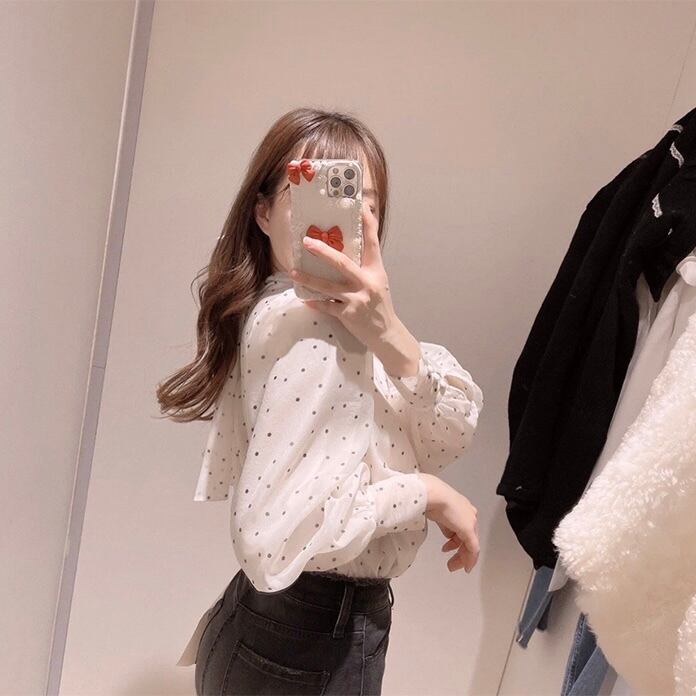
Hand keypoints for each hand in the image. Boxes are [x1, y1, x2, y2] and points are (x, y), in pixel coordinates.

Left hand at [289, 204, 398, 354]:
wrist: (386, 334)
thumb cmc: (380, 306)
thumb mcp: (377, 283)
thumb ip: (364, 268)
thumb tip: (348, 249)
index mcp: (376, 272)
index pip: (372, 243)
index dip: (368, 224)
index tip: (362, 207)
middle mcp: (367, 283)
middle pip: (342, 263)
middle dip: (323, 252)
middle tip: (307, 242)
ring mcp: (357, 300)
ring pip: (327, 286)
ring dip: (308, 279)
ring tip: (293, 272)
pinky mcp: (348, 315)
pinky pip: (326, 306)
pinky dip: (315, 302)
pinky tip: (305, 298)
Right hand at [420, 473, 479, 573]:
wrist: (433, 494)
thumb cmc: (430, 498)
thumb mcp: (437, 512)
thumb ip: (444, 523)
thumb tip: (445, 533)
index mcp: (462, 507)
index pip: (463, 528)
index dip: (456, 541)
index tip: (449, 549)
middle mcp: (469, 514)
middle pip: (468, 538)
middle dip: (459, 552)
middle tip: (452, 563)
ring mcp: (470, 522)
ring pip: (470, 545)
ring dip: (461, 557)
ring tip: (452, 565)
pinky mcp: (469, 530)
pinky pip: (472, 549)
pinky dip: (469, 559)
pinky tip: (466, 566)